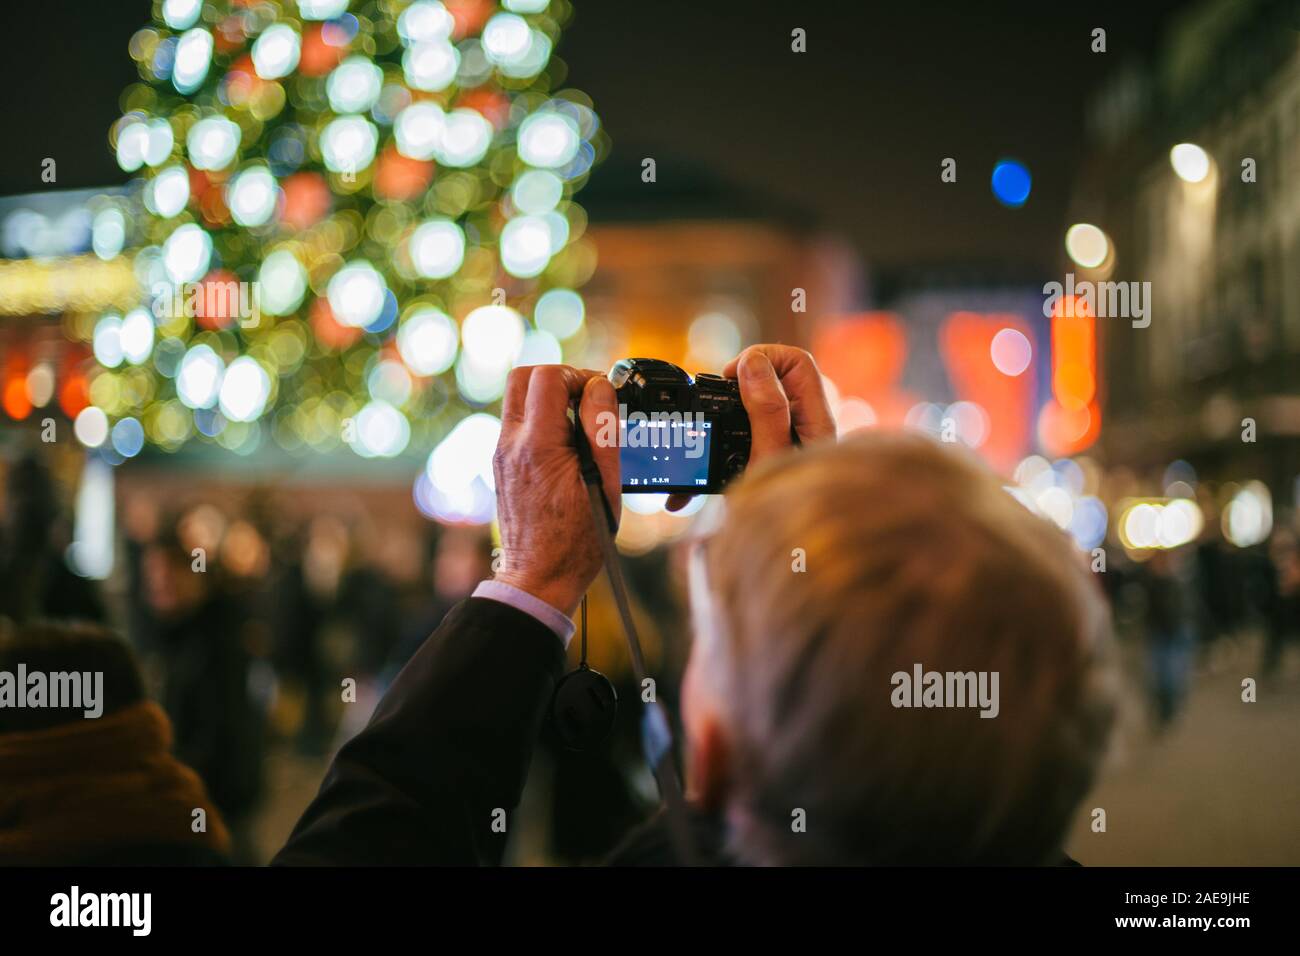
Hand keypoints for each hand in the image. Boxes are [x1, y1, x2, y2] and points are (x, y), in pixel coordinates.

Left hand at [491, 365, 620, 617]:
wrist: (539, 578)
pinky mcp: (502, 466)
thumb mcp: (604, 482)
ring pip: (518, 400)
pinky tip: (568, 449)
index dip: (579, 376)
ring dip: (549, 400)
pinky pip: (519, 425)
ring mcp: (501, 455)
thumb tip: (599, 388)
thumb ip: (601, 429)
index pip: (548, 377)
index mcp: (537, 445)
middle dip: (558, 378)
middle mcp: (510, 444)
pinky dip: (543, 422)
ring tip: (579, 426)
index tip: (600, 396)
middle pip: (523, 377)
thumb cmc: (577, 540)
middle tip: (585, 399)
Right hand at [667, 344, 836, 510]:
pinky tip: (685, 496)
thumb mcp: (770, 462)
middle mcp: (805, 432)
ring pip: (752, 415)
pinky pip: (740, 449)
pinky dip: (713, 464)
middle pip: (774, 380)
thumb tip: (753, 364)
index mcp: (815, 423)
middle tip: (712, 412)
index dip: (760, 360)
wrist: (788, 573)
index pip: (796, 362)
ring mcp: (787, 450)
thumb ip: (767, 412)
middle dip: (734, 390)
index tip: (731, 381)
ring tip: (689, 457)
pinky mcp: (766, 469)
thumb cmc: (789, 525)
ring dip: (716, 430)